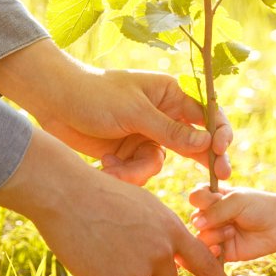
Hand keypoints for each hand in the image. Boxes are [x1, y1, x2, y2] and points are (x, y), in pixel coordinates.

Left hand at [0, 43, 231, 184]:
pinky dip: (124, 173)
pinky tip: (105, 166)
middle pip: (192, 142)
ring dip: (138, 170)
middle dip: (200, 161)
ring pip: (160, 163)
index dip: (219, 133)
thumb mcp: (134, 112)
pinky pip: (139, 171)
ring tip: (114, 167)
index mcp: (169, 94)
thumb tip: (206, 144)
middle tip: (217, 181)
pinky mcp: (126, 152)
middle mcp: (162, 114)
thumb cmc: (94, 95)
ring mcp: (144, 134)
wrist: (53, 103)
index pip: (206, 114)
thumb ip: (170, 131)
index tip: (222, 153)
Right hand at [0, 132, 240, 275]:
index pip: (205, 264)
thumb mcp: (144, 207)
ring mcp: (136, 273)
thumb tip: (168, 265)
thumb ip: (162, 235)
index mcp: (172, 231)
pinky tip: (88, 258)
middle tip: (122, 252)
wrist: (65, 194)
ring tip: (102, 248)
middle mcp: (160, 254)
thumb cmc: (101, 194)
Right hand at [186, 187, 275, 261]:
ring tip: (232, 232)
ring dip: (214, 235)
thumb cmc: (259, 207)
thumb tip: (196, 224)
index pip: (195, 197)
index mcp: (214, 198)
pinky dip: (211, 252)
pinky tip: (221, 249)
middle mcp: (212, 216)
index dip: (201, 200)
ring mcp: (217, 234)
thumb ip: (215, 210)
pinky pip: (208, 254)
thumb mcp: (237, 201)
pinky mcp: (223, 251)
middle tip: (228, 219)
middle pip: (195, 219)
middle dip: (209, 220)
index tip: (216, 199)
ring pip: (200, 237)